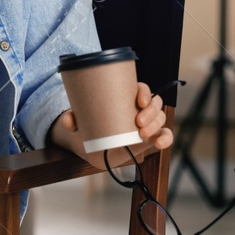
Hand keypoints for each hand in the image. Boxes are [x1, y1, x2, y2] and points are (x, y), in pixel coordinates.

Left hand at [48, 81, 172, 168]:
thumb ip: (72, 119)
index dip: (144, 92)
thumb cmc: (90, 125)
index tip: (138, 101)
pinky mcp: (152, 137)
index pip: (141, 88)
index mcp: (126, 96)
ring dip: (156, 124)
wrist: (95, 146)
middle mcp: (141, 107)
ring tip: (143, 134)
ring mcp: (148, 122)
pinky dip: (166, 138)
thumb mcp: (80, 121)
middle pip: (155, 102)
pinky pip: (165, 135)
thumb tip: (68, 120)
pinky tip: (159, 144)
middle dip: (150, 111)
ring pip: (161, 117)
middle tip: (138, 122)